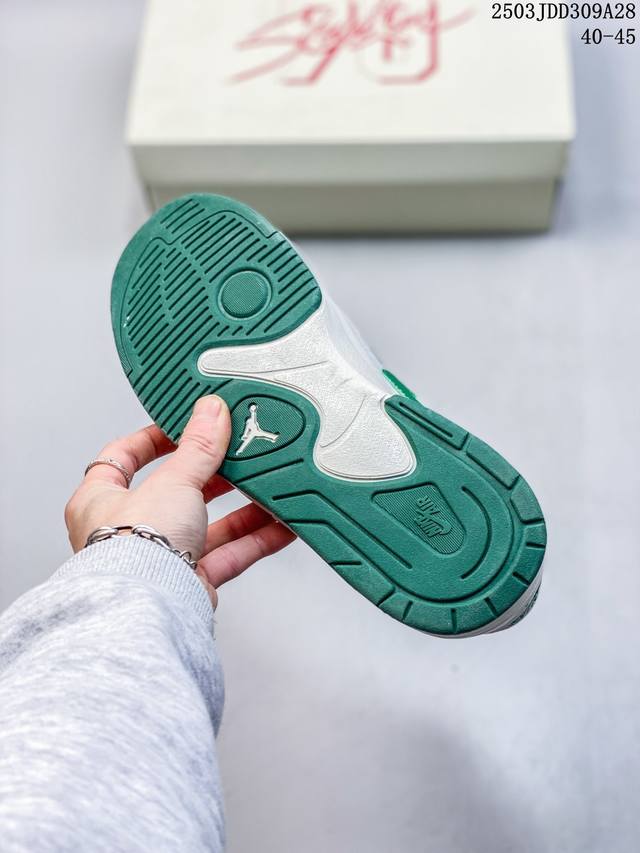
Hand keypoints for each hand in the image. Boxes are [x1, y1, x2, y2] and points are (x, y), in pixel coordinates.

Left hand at [65, 395, 295, 607]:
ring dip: (242, 509)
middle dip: (211, 476)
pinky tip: (280, 525)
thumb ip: (198, 447)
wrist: (149, 607)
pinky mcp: (189, 582)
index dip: (153, 440)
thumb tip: (211, 411)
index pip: (122, 459)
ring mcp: (159, 557)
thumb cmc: (133, 549)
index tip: (184, 427)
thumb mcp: (173, 480)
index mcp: (101, 500)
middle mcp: (126, 530)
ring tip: (268, 487)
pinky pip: (227, 555)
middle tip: (238, 456)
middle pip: (175, 492)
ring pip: (207, 525)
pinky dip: (255, 540)